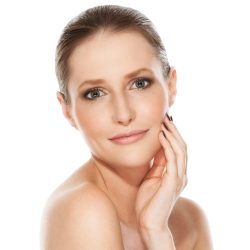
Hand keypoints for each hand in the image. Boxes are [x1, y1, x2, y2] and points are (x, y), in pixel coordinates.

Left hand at [135, 114, 187, 232]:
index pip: (178, 149)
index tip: (164, 122)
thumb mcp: (152, 176)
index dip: (172, 135)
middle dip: (174, 131)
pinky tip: (162, 136)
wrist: (148, 222)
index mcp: (176, 173)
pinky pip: (173, 160)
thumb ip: (157, 163)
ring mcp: (178, 179)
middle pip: (182, 147)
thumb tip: (157, 146)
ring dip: (172, 135)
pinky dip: (168, 147)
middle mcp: (181, 174)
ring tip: (164, 123)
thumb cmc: (148, 201)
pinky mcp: (172, 183)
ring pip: (180, 151)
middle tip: (166, 117)